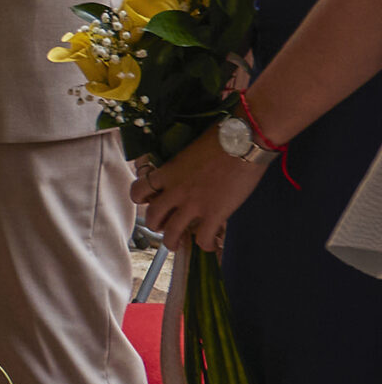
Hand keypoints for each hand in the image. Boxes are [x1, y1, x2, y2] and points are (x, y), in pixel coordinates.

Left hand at [133, 130, 268, 251]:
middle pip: (152, 216)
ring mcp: (194, 204)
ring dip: (172, 242)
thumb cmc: (220, 138)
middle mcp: (175, 190)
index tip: (148, 201)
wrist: (243, 142)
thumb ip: (184, 165)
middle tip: (162, 227)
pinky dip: (205, 245)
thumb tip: (187, 171)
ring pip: (172, 233)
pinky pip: (204, 238)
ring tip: (176, 244)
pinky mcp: (215, 213)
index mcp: (168, 172)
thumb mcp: (191, 150)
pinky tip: (209, 244)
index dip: (140, 198)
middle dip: (155, 225)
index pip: (139, 189)